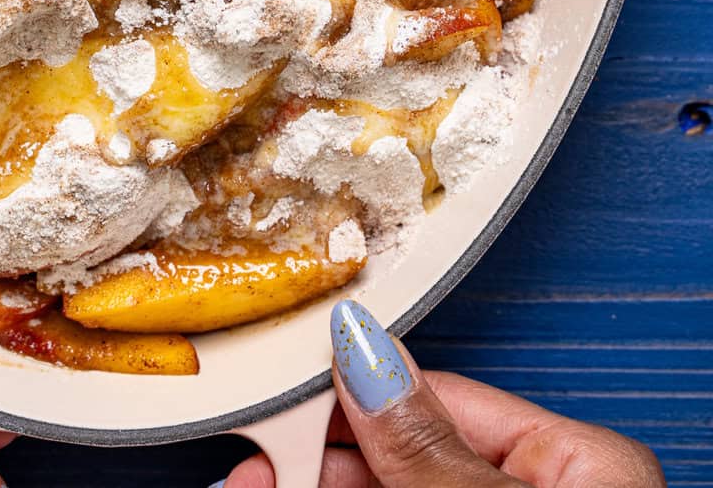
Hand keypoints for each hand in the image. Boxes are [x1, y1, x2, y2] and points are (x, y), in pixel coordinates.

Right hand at [225, 298, 663, 487]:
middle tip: (243, 457)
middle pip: (396, 447)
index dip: (345, 393)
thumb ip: (425, 447)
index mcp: (579, 465)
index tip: (270, 390)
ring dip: (306, 481)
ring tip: (245, 480)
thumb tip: (364, 348)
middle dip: (311, 450)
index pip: (437, 398)